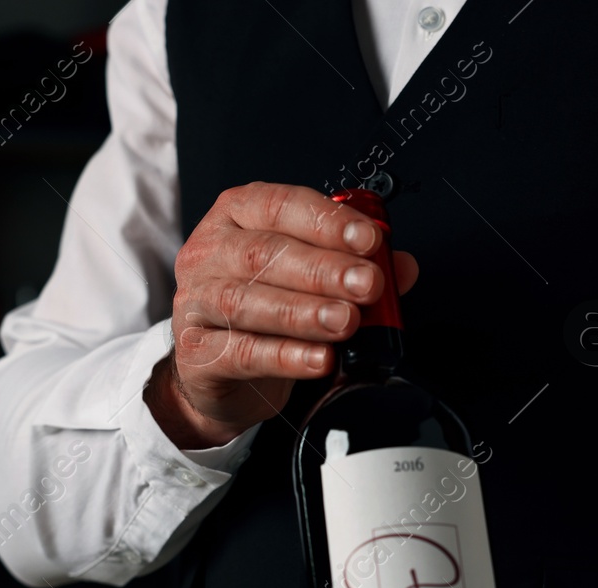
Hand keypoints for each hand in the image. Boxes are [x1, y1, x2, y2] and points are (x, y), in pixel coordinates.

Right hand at [148, 181, 419, 448]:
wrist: (217, 371)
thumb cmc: (262, 312)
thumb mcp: (307, 280)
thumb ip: (354, 267)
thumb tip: (402, 266)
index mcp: (238, 216)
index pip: (280, 206)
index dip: (327, 222)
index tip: (369, 240)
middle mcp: (210, 251)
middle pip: (263, 253)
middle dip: (323, 269)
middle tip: (366, 285)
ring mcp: (195, 301)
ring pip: (247, 302)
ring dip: (304, 312)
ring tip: (346, 322)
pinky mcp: (195, 351)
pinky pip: (241, 352)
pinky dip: (285, 356)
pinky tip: (320, 359)